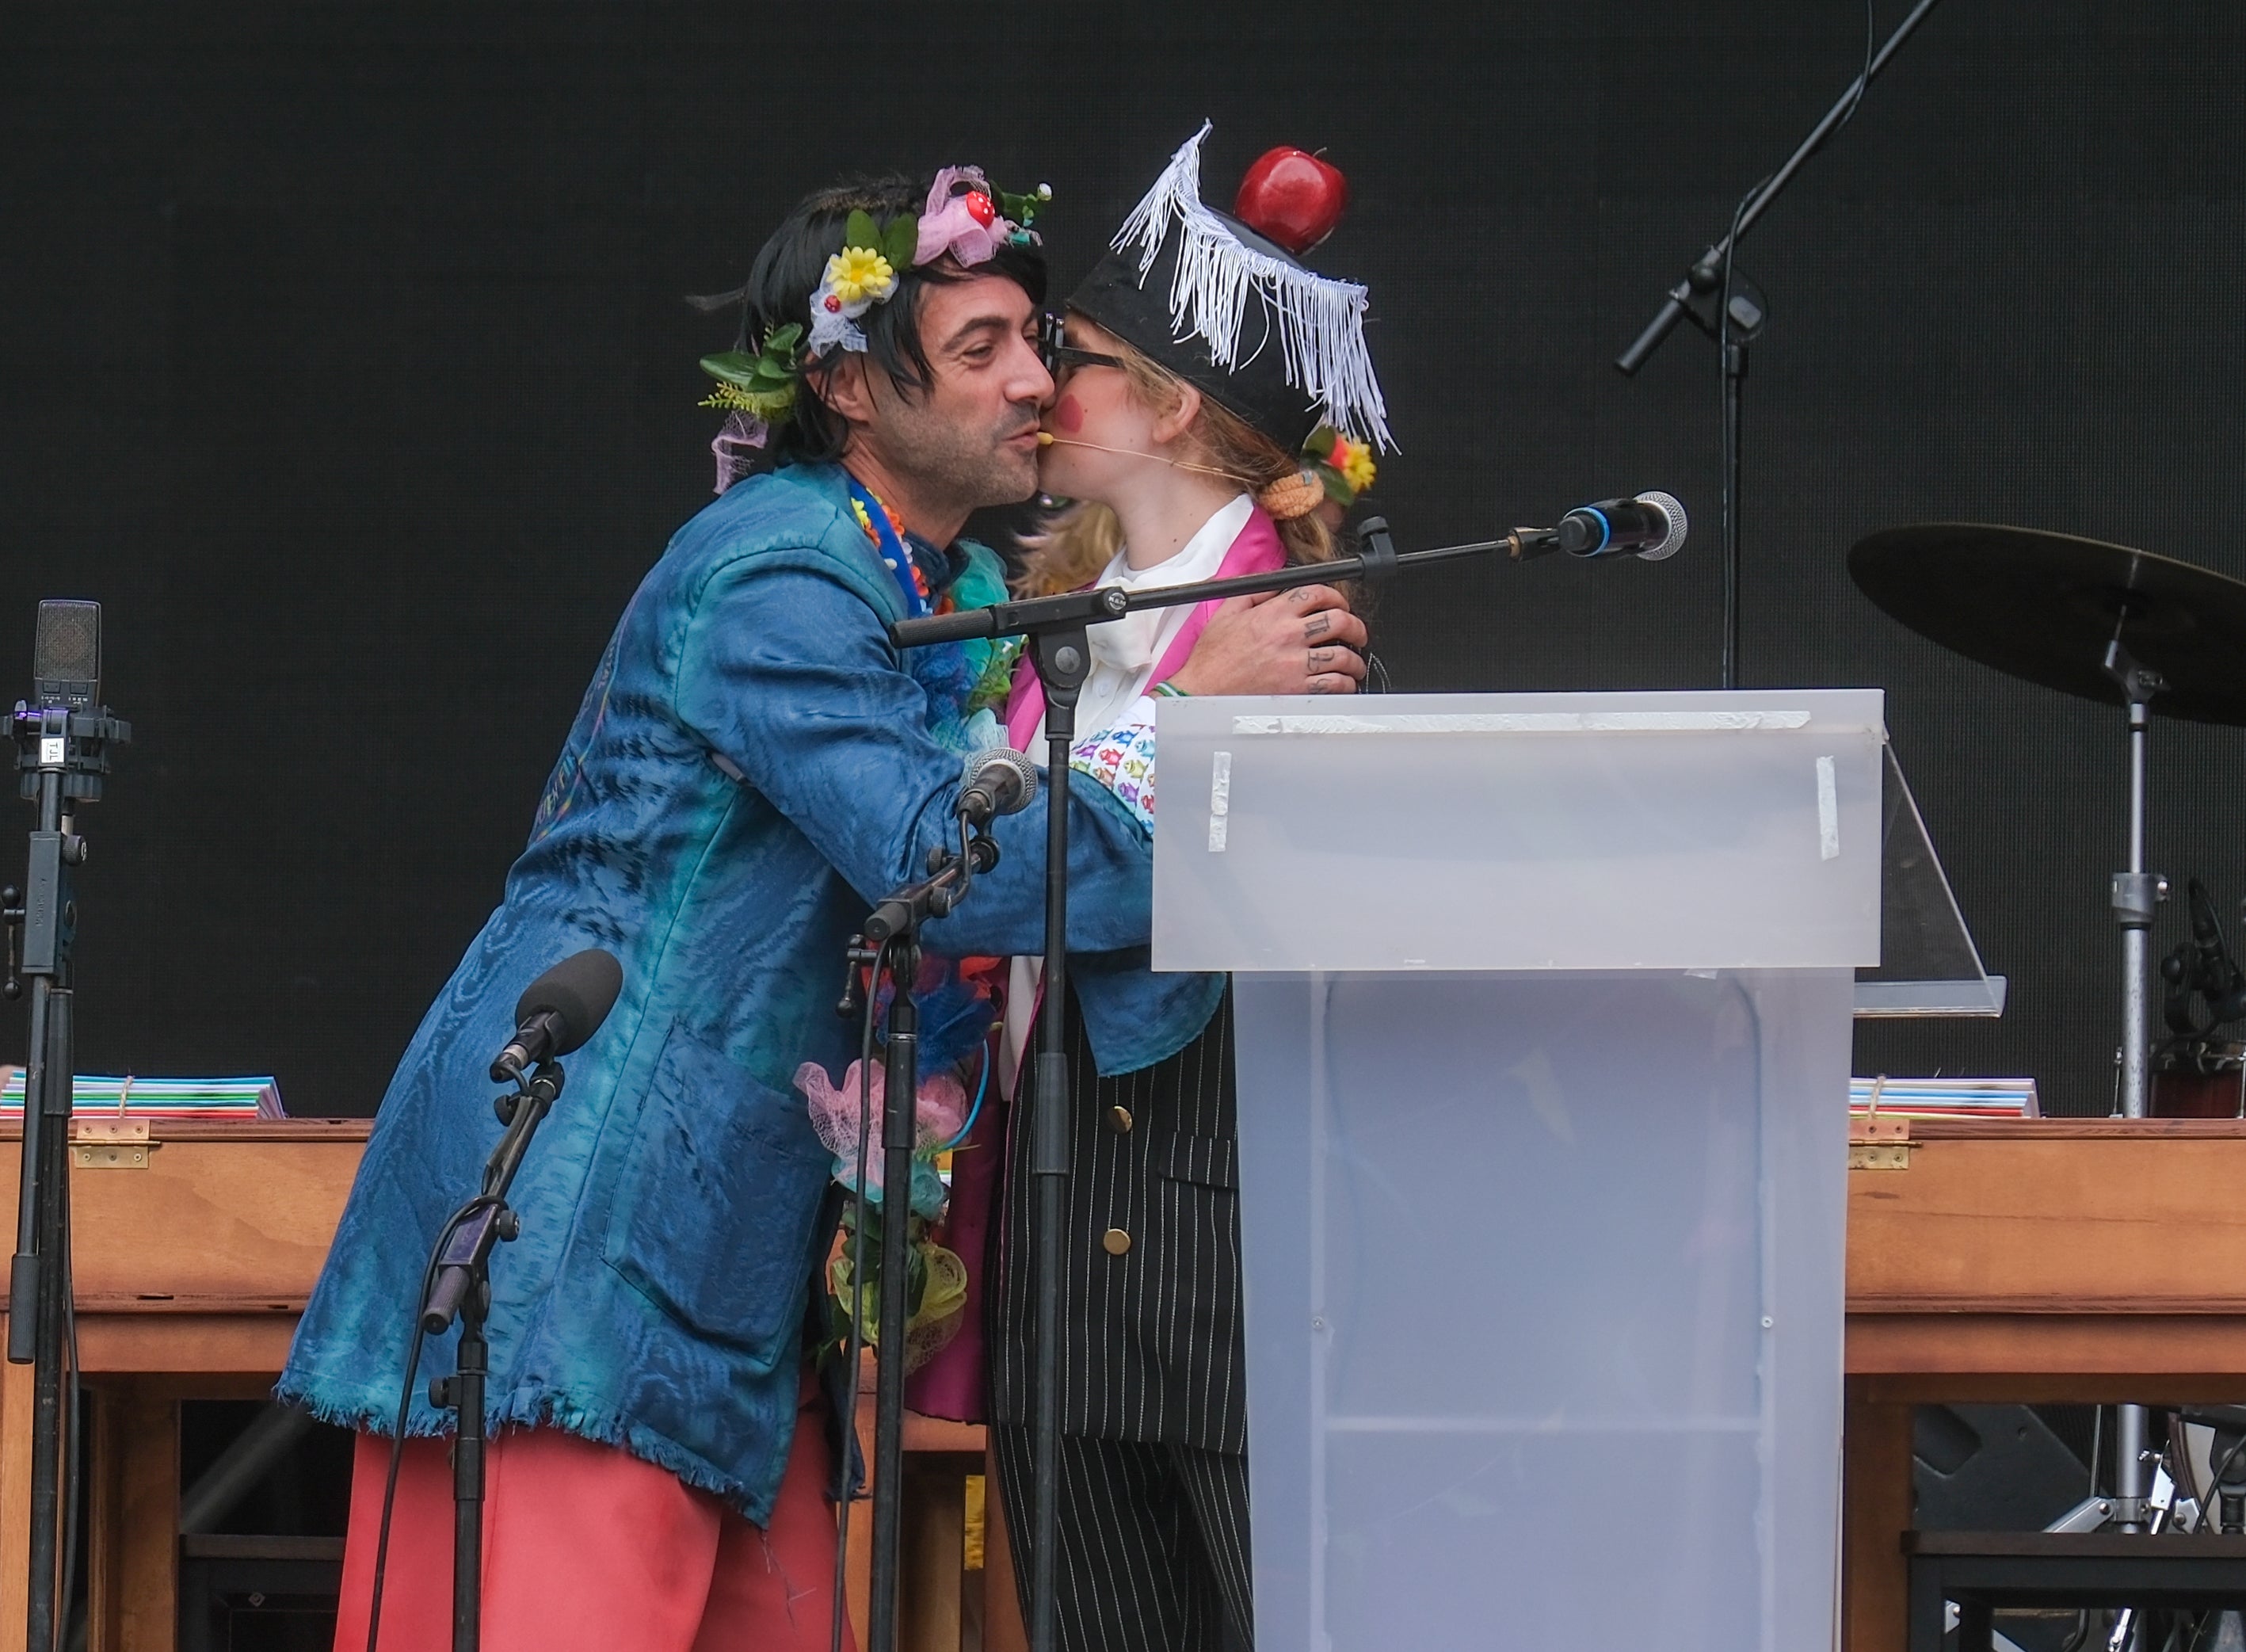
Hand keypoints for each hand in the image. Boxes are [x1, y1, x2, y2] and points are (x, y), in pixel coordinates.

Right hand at [1167, 583, 1368, 696]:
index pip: (1317, 593)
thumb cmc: (1212, 658)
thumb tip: (1277, 585)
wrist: (1203, 691)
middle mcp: (1288, 635)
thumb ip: (1255, 593)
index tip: (1340, 606)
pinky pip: (1334, 684)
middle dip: (1356, 626)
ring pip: (1343, 655)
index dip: (1336, 597)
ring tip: (1355, 664)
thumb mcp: (1227, 612)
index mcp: (1273, 613)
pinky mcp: (1297, 689)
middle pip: (1339, 621)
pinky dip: (1345, 684)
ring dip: (1355, 660)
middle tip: (1357, 634)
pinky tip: (1344, 684)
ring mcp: (1295, 663)